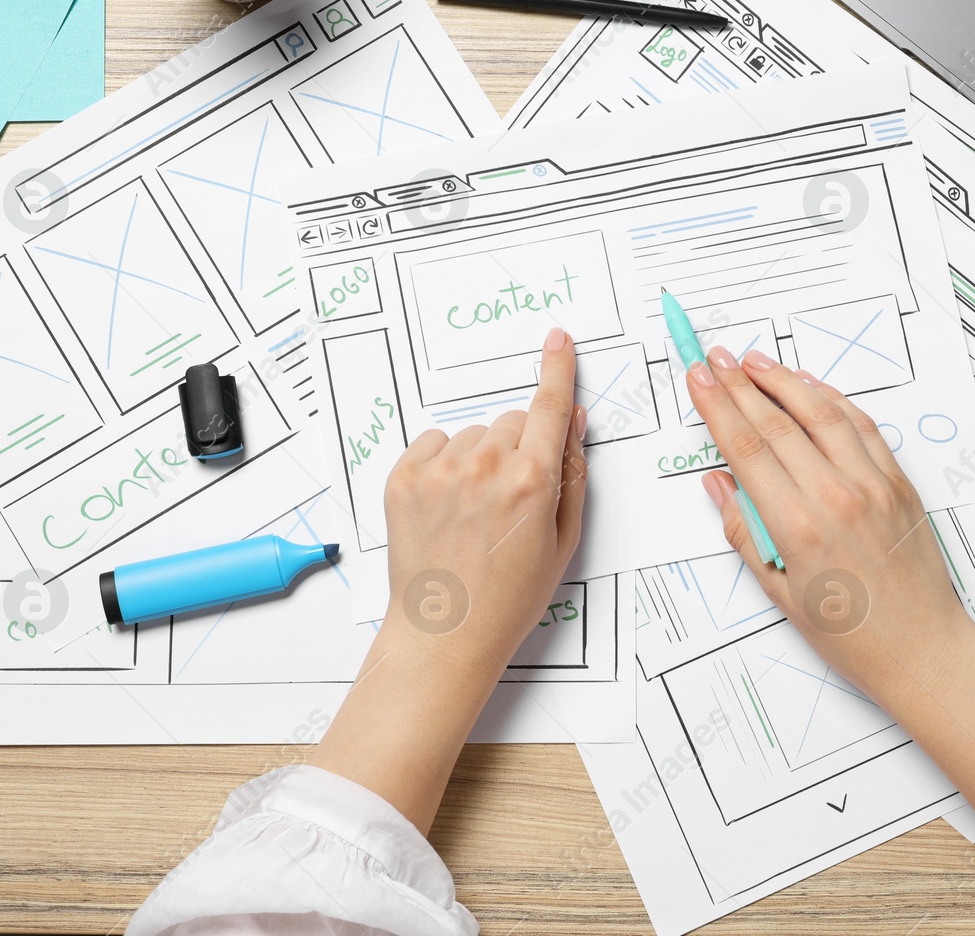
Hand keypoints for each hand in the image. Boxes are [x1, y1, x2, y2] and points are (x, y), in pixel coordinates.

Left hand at [310, 329, 585, 832]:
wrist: (446, 633)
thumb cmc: (509, 597)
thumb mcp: (562, 539)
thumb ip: (570, 472)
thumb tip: (570, 421)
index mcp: (531, 481)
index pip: (549, 406)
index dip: (557, 369)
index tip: (558, 341)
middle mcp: (485, 467)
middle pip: (510, 422)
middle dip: (517, 448)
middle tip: (511, 499)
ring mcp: (440, 471)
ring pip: (473, 436)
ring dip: (479, 460)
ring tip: (474, 512)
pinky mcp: (404, 478)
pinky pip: (434, 445)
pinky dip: (443, 466)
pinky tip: (448, 507)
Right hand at [686, 345, 974, 699]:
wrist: (922, 650)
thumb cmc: (854, 634)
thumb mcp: (779, 593)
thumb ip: (746, 531)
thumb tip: (720, 485)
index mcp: (800, 527)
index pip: (746, 447)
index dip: (717, 406)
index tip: (699, 379)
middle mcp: (837, 497)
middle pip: (777, 422)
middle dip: (740, 384)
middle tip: (715, 360)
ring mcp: (873, 486)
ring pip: (822, 413)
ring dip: (785, 380)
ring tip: (756, 361)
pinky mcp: (899, 484)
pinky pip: (864, 427)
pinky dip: (834, 400)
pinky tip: (812, 387)